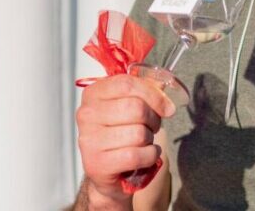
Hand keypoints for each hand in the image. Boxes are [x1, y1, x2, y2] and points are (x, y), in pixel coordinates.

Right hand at [76, 74, 175, 202]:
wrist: (105, 170)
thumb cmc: (119, 132)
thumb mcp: (128, 106)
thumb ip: (144, 90)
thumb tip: (163, 83)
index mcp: (93, 93)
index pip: (127, 84)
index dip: (153, 95)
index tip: (167, 107)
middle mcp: (87, 114)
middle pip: (136, 108)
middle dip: (153, 119)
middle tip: (153, 127)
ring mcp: (89, 139)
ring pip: (138, 133)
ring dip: (150, 139)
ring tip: (143, 142)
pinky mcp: (97, 164)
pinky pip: (136, 155)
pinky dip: (150, 156)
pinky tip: (146, 155)